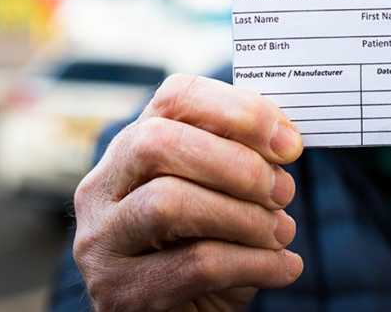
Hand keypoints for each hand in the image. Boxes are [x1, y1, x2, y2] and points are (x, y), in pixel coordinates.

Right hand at [72, 75, 304, 311]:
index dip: (237, 109)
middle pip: (159, 143)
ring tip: (282, 232)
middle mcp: (102, 188)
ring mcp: (102, 243)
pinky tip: (285, 267)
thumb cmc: (207, 247)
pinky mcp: (120, 294)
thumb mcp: (220, 195)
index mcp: (132, 147)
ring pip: (169, 203)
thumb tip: (284, 138)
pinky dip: (255, 263)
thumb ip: (239, 160)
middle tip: (283, 191)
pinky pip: (194, 266)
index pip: (174, 97)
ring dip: (244, 216)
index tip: (288, 142)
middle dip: (236, 164)